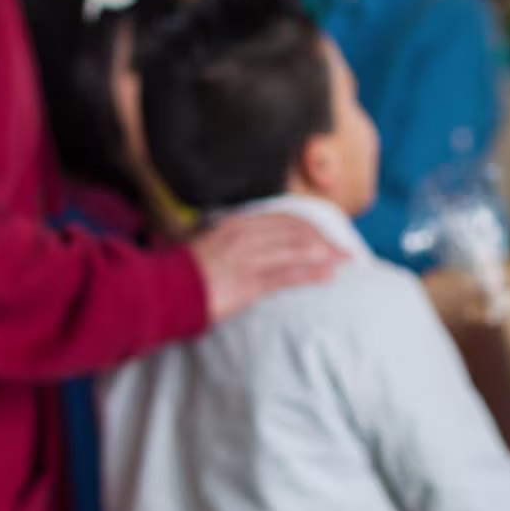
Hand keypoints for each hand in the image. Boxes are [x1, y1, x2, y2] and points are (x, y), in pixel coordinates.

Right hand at [188, 213, 344, 322]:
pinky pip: (288, 275)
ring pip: (298, 250)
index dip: (310, 226)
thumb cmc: (183, 272)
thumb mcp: (208, 245)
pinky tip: (329, 275)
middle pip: (297, 232)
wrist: (163, 291)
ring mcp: (248, 259)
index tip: (327, 232)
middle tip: (346, 247)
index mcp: (237, 224)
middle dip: (326, 239)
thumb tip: (250, 242)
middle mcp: (246, 236)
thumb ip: (231, 240)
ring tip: (346, 260)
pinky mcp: (249, 283)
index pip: (284, 219)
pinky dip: (312, 273)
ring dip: (327, 254)